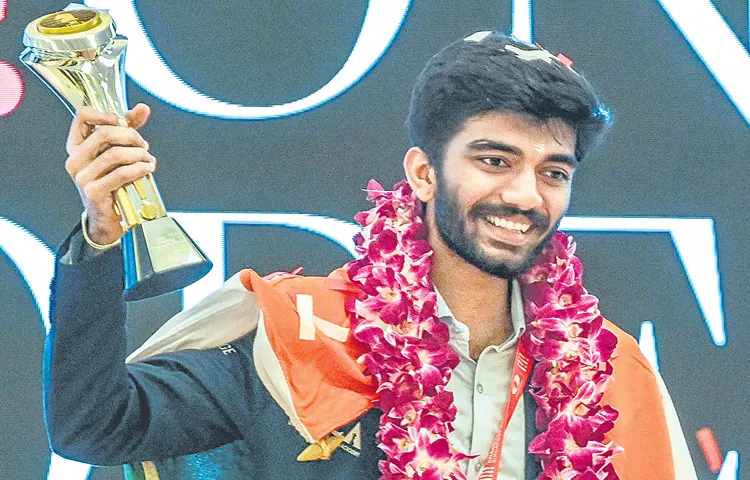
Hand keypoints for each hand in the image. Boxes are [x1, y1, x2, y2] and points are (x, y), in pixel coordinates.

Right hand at [65, 103, 153, 244]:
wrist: (108, 217)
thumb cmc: (113, 181)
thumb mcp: (118, 151)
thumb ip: (128, 128)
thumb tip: (143, 108)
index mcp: (76, 145)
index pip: (83, 115)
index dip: (107, 115)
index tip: (125, 123)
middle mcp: (74, 159)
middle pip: (105, 133)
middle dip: (132, 136)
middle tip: (144, 145)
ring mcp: (81, 176)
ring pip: (116, 154)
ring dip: (139, 155)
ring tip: (149, 160)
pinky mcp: (93, 191)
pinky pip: (122, 173)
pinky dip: (140, 168)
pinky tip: (148, 168)